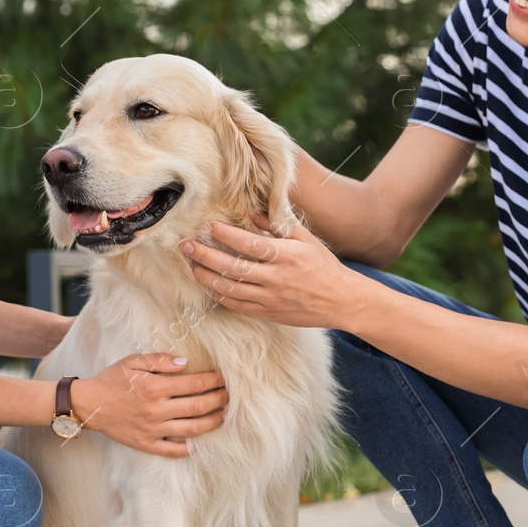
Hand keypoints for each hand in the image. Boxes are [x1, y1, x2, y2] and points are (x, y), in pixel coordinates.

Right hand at [68, 353, 227, 457]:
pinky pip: (173, 451)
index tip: (225, 377)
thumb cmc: (112, 379)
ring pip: (191, 429)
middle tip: (231, 395)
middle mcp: (156, 410)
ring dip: (212, 422)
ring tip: (224, 416)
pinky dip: (189, 448)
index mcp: (154, 387)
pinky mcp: (146, 444)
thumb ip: (159, 360)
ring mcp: (152, 429)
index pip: (194, 384)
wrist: (89, 404)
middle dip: (219, 399)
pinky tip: (200, 442)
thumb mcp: (132, 361)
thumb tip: (186, 363)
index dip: (213, 380)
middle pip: (198, 406)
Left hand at [179, 213, 357, 328]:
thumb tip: (251, 212)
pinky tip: (206, 284)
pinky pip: (236, 305)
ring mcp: (270, 299)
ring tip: (190, 264)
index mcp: (286, 256)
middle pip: (232, 267)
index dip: (225, 234)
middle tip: (186, 245)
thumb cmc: (324, 266)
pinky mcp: (267, 313)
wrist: (341, 301)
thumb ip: (277, 226)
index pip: (249, 244)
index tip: (208, 225)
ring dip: (205, 276)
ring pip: (229, 289)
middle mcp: (276, 278)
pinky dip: (218, 294)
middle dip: (205, 255)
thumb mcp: (305, 239)